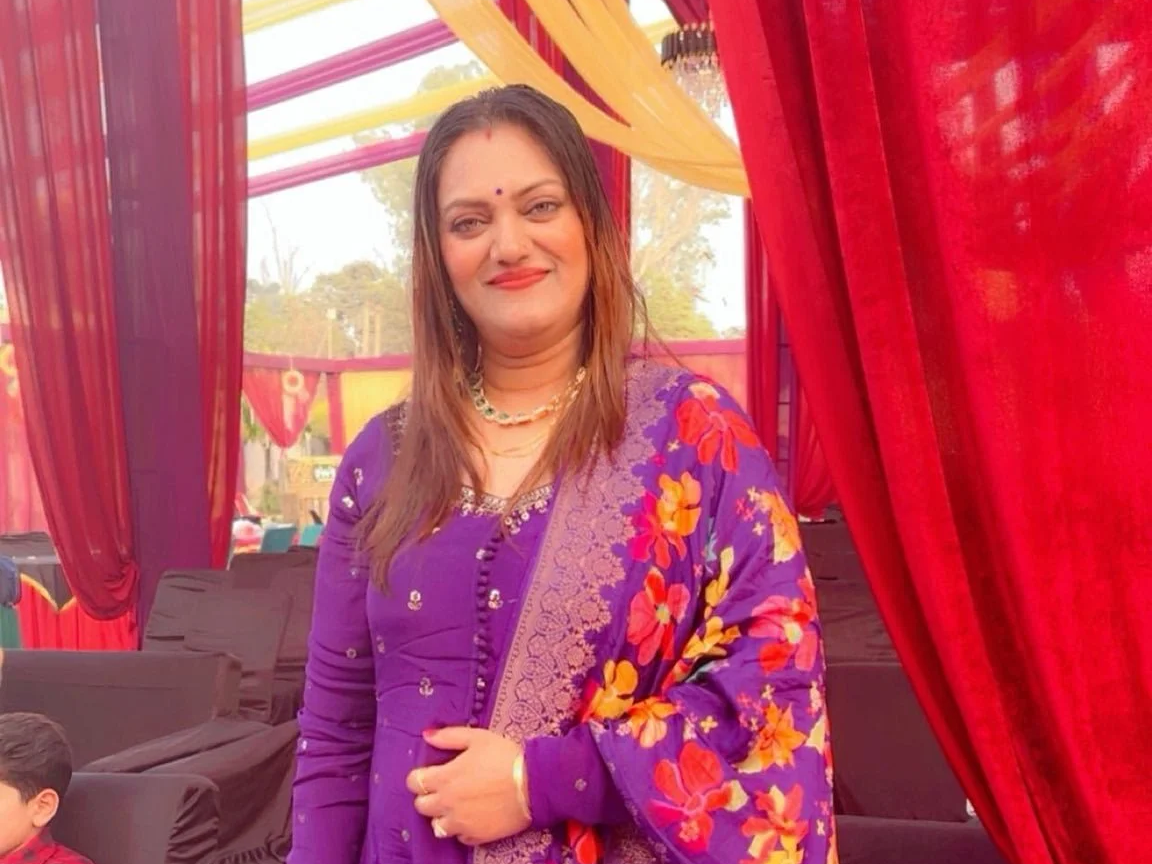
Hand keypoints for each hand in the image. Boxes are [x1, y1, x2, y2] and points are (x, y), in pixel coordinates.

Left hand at [405, 727, 530, 845]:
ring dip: (442, 816)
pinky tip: (473, 817)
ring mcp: (461, 823)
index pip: (414, 782)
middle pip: (421, 806)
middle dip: (428, 796)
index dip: (419, 777)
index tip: (430, 773)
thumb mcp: (478, 738)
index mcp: (445, 778)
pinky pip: (459, 838)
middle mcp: (447, 804)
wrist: (533, 784)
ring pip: (437, 826)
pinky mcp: (476, 836)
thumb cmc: (505, 757)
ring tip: (457, 806)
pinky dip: (462, 829)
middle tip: (444, 789)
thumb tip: (426, 735)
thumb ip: (449, 736)